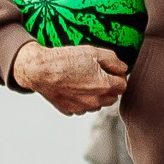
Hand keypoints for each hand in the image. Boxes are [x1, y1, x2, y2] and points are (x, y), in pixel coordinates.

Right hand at [12, 40, 128, 114]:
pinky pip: (82, 107)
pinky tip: (72, 88)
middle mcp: (96, 101)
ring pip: (98, 104)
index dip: (118, 76)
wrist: (40, 70)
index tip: (110, 70)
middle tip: (96, 74)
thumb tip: (123, 68)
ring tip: (82, 80)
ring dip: (95, 95)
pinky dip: (81, 100)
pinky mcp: (70, 111)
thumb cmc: (66, 59)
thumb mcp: (93, 52)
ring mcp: (83, 108)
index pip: (123, 85)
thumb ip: (113, 61)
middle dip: (109, 87)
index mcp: (105, 86)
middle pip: (112, 97)